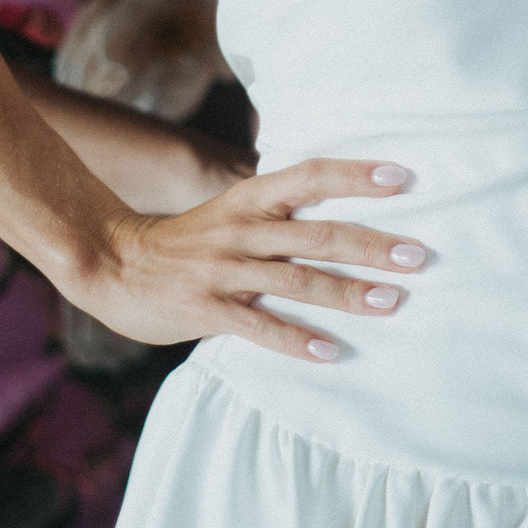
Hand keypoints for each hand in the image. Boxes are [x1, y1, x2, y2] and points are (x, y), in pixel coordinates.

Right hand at [78, 159, 427, 361]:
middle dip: (371, 245)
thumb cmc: (185, 242)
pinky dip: (298, 340)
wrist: (108, 262)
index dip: (355, 174)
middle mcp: (241, 229)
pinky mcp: (206, 309)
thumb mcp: (230, 212)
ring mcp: (223, 269)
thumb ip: (277, 215)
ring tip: (392, 302)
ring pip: (296, 280)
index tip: (402, 176)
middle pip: (316, 233)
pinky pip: (260, 327)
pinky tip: (332, 352)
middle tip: (418, 256)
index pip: (310, 176)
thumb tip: (340, 217)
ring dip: (347, 293)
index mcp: (249, 199)